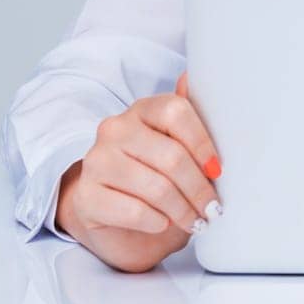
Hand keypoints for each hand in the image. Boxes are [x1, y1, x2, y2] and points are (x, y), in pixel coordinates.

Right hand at [55, 71, 223, 272]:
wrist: (119, 226)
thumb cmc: (158, 184)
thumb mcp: (181, 154)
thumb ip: (190, 122)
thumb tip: (191, 77)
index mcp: (142, 110)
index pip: (176, 112)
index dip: (203, 143)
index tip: (217, 170)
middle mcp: (115, 129)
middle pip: (171, 155)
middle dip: (199, 188)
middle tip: (213, 208)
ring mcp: (96, 161)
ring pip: (156, 186)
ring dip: (183, 209)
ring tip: (196, 221)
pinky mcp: (86, 197)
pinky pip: (134, 210)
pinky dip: (157, 222)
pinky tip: (163, 224)